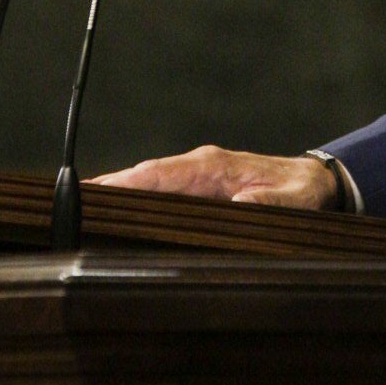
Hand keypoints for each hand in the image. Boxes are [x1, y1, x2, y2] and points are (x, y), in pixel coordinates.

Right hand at [90, 144, 339, 209]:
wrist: (318, 180)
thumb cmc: (305, 191)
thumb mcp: (297, 200)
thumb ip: (272, 202)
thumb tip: (243, 203)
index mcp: (215, 167)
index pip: (162, 173)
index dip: (128, 183)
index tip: (94, 190)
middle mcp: (200, 167)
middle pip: (144, 177)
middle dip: (108, 189)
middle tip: (67, 206)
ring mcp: (198, 176)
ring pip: (148, 184)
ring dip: (118, 195)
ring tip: (78, 213)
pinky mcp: (200, 187)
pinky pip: (160, 192)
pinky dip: (135, 200)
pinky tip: (115, 217)